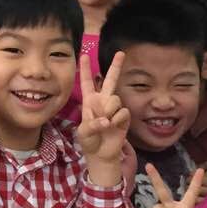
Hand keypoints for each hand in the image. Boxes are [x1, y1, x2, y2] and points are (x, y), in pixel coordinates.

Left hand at [76, 52, 129, 185]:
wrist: (101, 154)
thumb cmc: (89, 141)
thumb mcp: (83, 132)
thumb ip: (92, 124)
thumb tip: (106, 120)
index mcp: (90, 101)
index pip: (87, 82)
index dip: (86, 69)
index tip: (84, 55)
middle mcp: (103, 101)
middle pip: (110, 80)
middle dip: (116, 66)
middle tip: (121, 53)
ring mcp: (114, 108)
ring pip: (115, 99)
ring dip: (109, 111)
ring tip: (105, 123)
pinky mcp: (124, 117)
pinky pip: (122, 112)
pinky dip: (117, 120)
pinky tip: (113, 127)